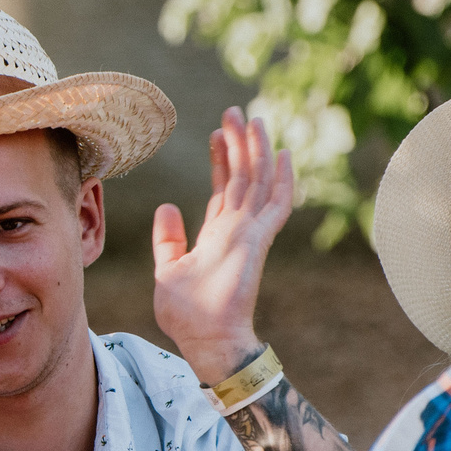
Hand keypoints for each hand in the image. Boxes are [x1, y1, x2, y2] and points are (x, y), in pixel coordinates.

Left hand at [153, 107, 295, 382]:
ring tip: (252, 118)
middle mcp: (237, 230)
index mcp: (217, 234)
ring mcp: (250, 233)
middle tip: (234, 112)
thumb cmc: (187, 315)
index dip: (221, 160)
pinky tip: (283, 153)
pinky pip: (276, 203)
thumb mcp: (168, 270)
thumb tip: (167, 206)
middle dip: (239, 144)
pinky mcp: (258, 240)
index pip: (222, 189)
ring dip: (256, 150)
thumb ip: (169, 239)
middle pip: (241, 177)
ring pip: (257, 181)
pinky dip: (282, 179)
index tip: (217, 134)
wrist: (206, 339)